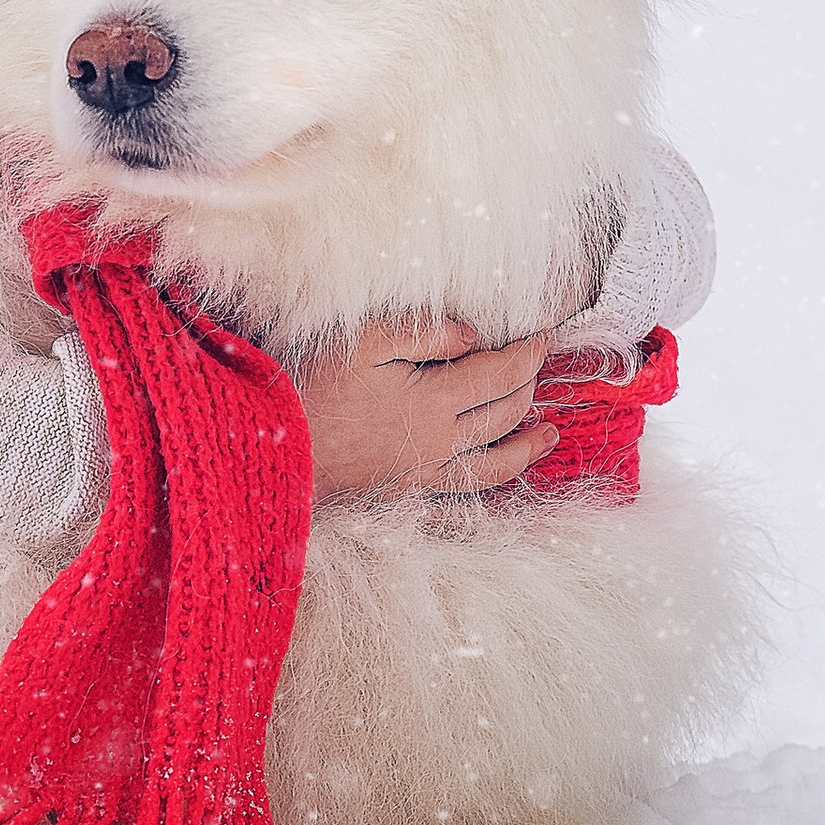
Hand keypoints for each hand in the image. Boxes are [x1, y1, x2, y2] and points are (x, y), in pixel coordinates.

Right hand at [292, 319, 559, 501]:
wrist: (275, 453)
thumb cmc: (310, 390)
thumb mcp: (364, 343)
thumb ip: (423, 334)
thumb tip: (472, 336)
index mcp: (433, 402)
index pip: (500, 375)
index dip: (528, 354)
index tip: (543, 337)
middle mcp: (439, 443)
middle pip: (504, 415)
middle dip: (529, 386)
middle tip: (538, 365)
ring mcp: (425, 472)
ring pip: (496, 463)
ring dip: (528, 446)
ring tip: (549, 435)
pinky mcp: (407, 491)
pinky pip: (466, 491)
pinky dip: (494, 481)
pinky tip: (496, 473)